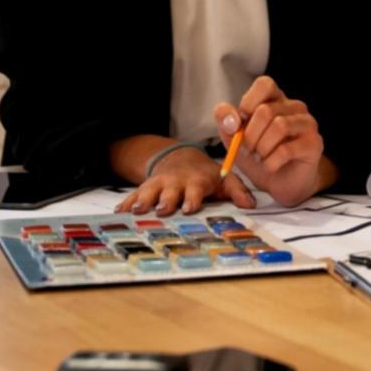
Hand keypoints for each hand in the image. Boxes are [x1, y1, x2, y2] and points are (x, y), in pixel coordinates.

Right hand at [116, 146, 255, 215]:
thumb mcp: (224, 179)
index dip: (192, 198)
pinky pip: (134, 194)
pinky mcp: (146, 187)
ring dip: (142, 200)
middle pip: (169, 192)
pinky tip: (118, 212)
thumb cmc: (205, 175)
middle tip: (160, 210)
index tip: (189, 207)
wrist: (180, 158)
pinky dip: (126, 203)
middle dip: (165, 201)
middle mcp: (175, 183)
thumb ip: (238, 191)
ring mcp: (159, 185)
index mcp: (196, 181)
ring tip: (134, 211)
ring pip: (149, 192)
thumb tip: (252, 205)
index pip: (194, 189)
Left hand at [212, 75, 325, 207]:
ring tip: (259, 157)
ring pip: (279, 127)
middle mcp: (294, 107)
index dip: (248, 103)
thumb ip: (226, 121)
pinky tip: (270, 166)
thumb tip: (231, 120)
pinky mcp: (314, 143)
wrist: (278, 183)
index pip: (264, 84)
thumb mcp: (234, 137)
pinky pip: (287, 150)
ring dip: (262, 148)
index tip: (240, 124)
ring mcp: (307, 123)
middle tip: (248, 149)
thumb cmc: (258, 155)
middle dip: (250, 135)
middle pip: (266, 111)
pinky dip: (271, 162)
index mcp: (275, 99)